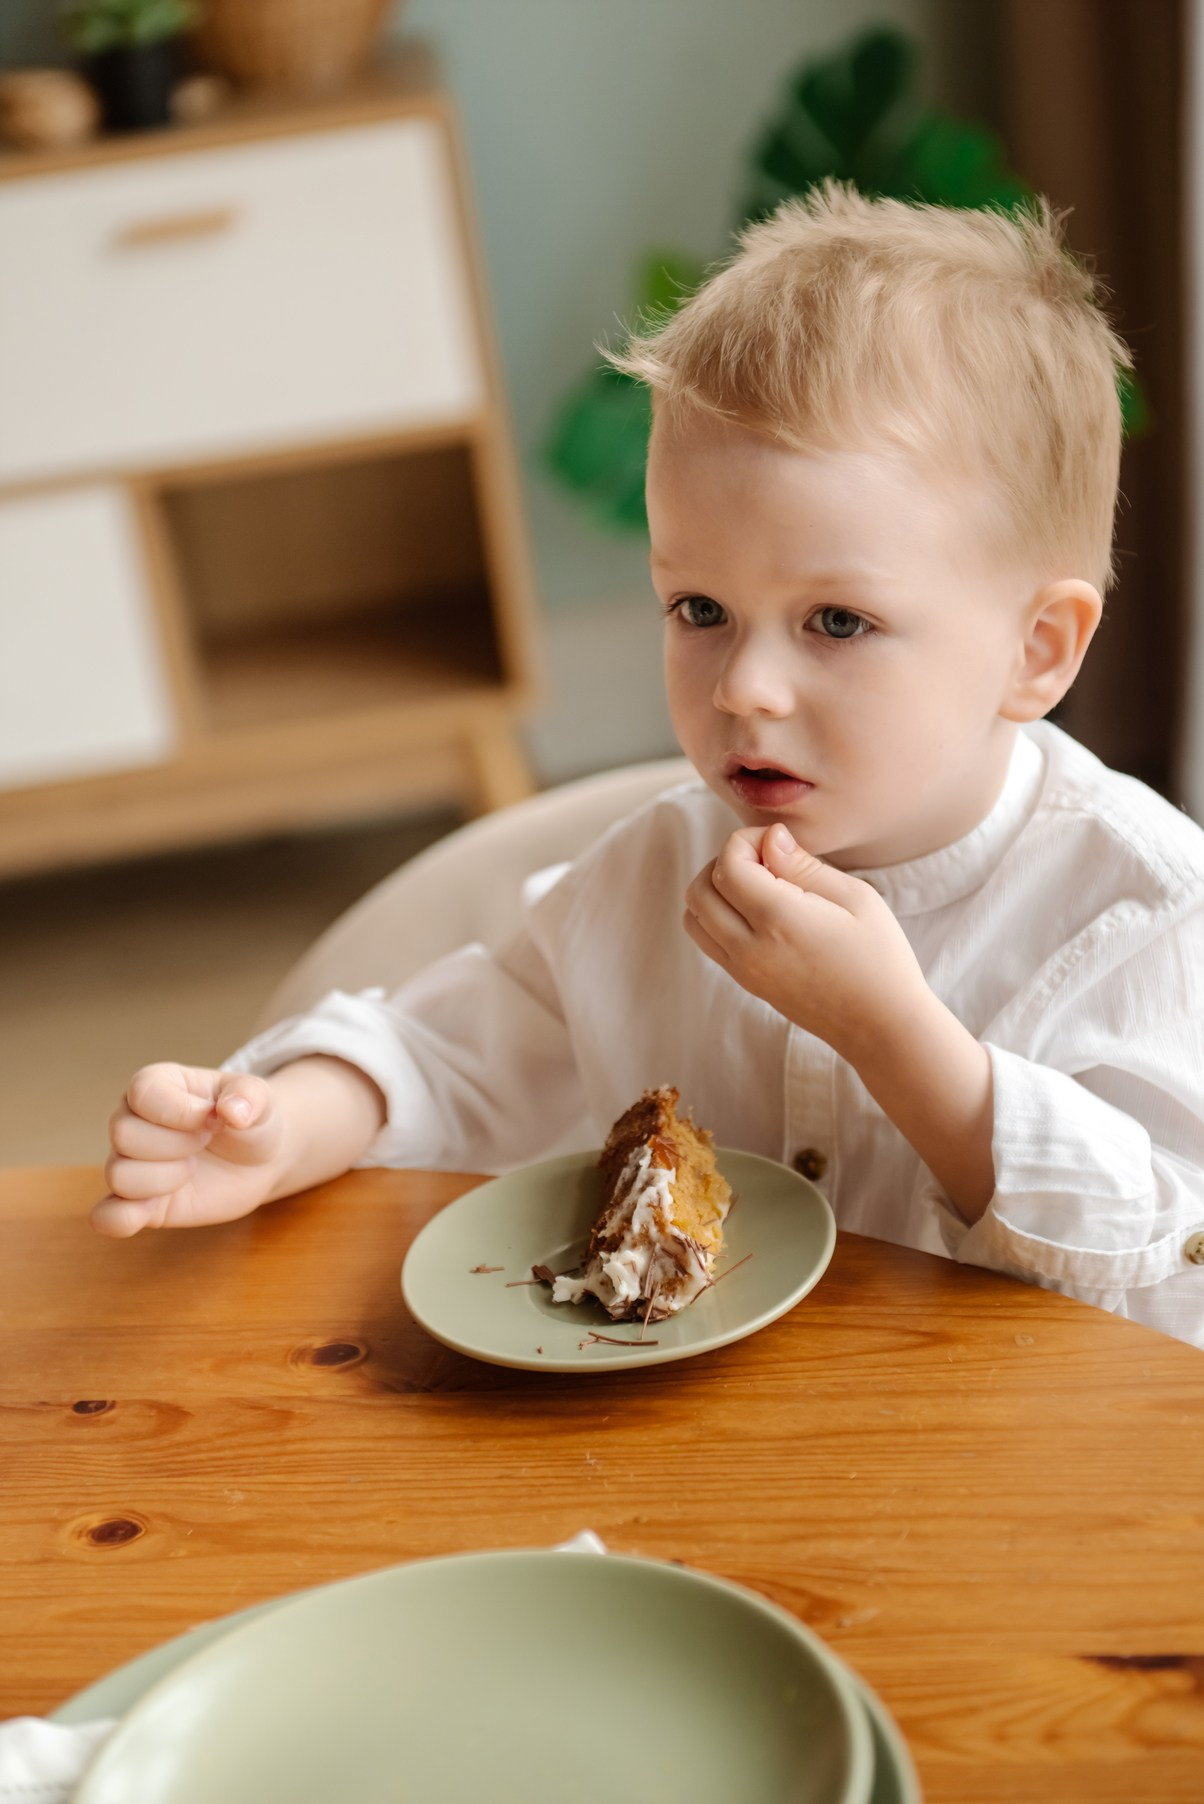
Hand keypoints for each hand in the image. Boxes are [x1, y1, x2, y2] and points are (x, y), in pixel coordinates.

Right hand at [94, 1063, 285, 1236]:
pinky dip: (121, 1219)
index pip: (142, 1093)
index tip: (214, 1120)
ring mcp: (133, 1164)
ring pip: (117, 1175)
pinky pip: (106, 1217)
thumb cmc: (251, 1120)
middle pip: (123, 1135)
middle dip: (175, 1145)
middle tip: (205, 1143)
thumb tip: (232, 1112)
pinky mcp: (139, 1203)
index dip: (179, 1112)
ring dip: (164, 1179)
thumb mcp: (260, 1098)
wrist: (260, 1160)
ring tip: (192, 1170)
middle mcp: (133, 1121)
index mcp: (157, 1085)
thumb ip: (249, 1095)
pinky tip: (152, 1211)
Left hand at [683, 823, 926, 1059]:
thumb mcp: (855, 898)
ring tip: (758, 885)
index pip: (728, 865)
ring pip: (694, 916)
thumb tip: (769, 838)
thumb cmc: (879, 957)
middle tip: (765, 861)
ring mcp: (743, 970)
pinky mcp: (745, 982)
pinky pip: (707, 940)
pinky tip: (757, 912)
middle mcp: (750, 948)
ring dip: (714, 890)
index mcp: (779, 921)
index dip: (746, 841)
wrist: (880, 1025)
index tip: (776, 843)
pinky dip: (716, 916)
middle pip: (700, 889)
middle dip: (725, 862)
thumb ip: (803, 865)